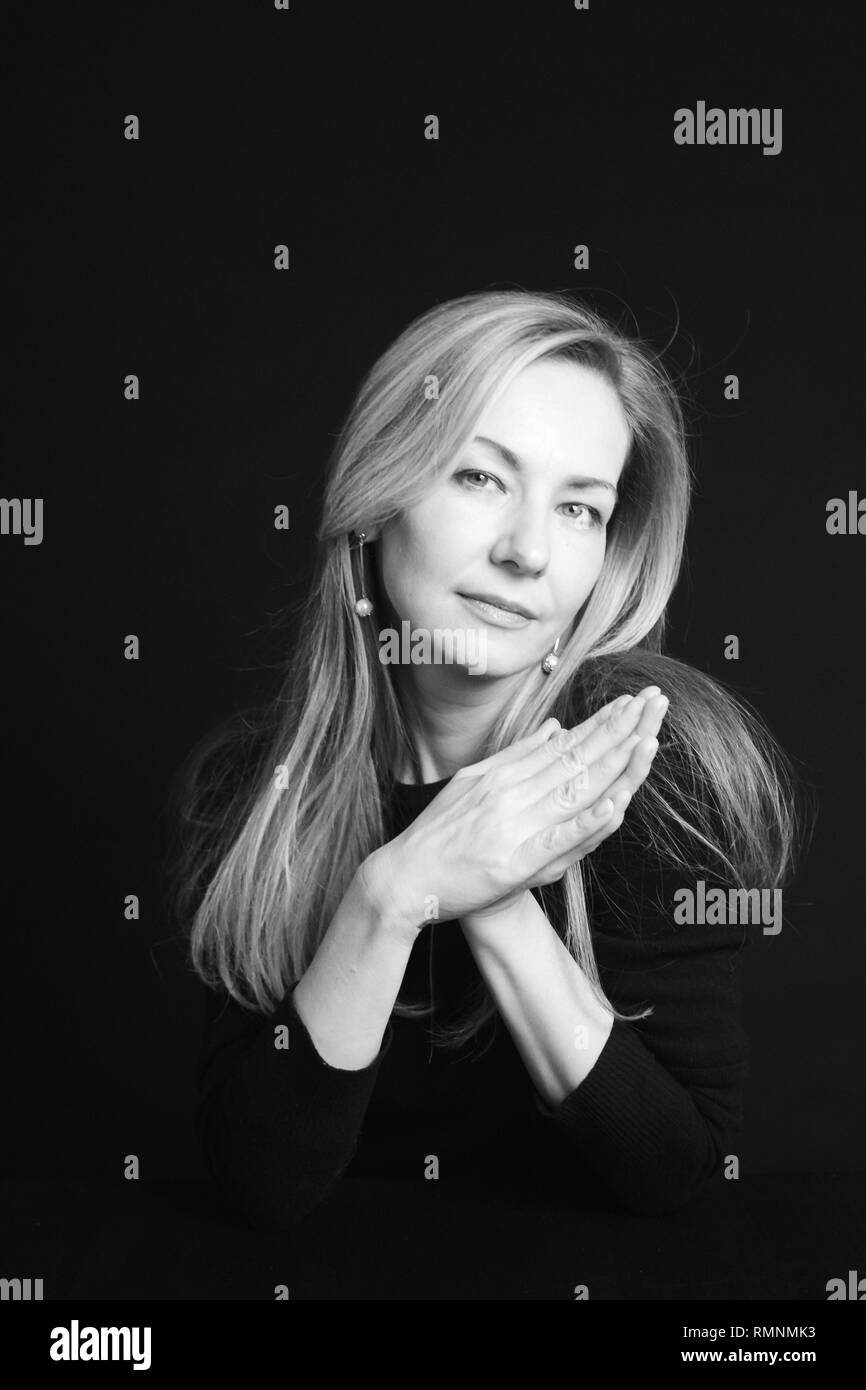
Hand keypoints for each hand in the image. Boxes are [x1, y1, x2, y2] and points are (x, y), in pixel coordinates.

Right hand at [366, 687, 669, 934]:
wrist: (406, 878)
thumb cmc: (441, 833)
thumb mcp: (473, 780)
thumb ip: (516, 756)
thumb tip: (555, 728)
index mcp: (505, 775)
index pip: (565, 744)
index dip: (603, 723)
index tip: (634, 702)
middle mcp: (513, 794)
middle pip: (578, 760)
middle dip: (621, 731)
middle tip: (656, 702)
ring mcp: (516, 827)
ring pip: (576, 792)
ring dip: (615, 765)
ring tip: (649, 738)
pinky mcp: (516, 864)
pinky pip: (559, 840)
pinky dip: (588, 823)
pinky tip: (615, 805)